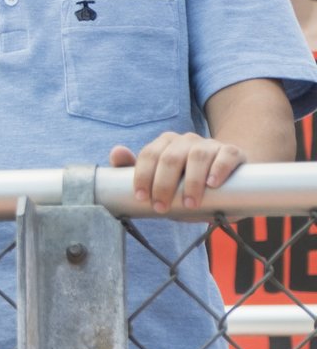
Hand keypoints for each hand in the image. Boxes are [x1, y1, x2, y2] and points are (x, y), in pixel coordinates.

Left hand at [111, 133, 243, 212]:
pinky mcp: (232, 152)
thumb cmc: (186, 182)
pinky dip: (218, 169)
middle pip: (170, 158)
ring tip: (190, 203)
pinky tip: (213, 184)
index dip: (143, 176)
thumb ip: (135, 171)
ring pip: (197, 156)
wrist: (226, 179)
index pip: (149, 155)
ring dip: (191, 182)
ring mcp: (209, 145)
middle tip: (162, 207)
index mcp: (165, 144)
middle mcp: (186, 141)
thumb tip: (116, 152)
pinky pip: (225, 155)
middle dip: (163, 184)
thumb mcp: (160, 181)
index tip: (141, 198)